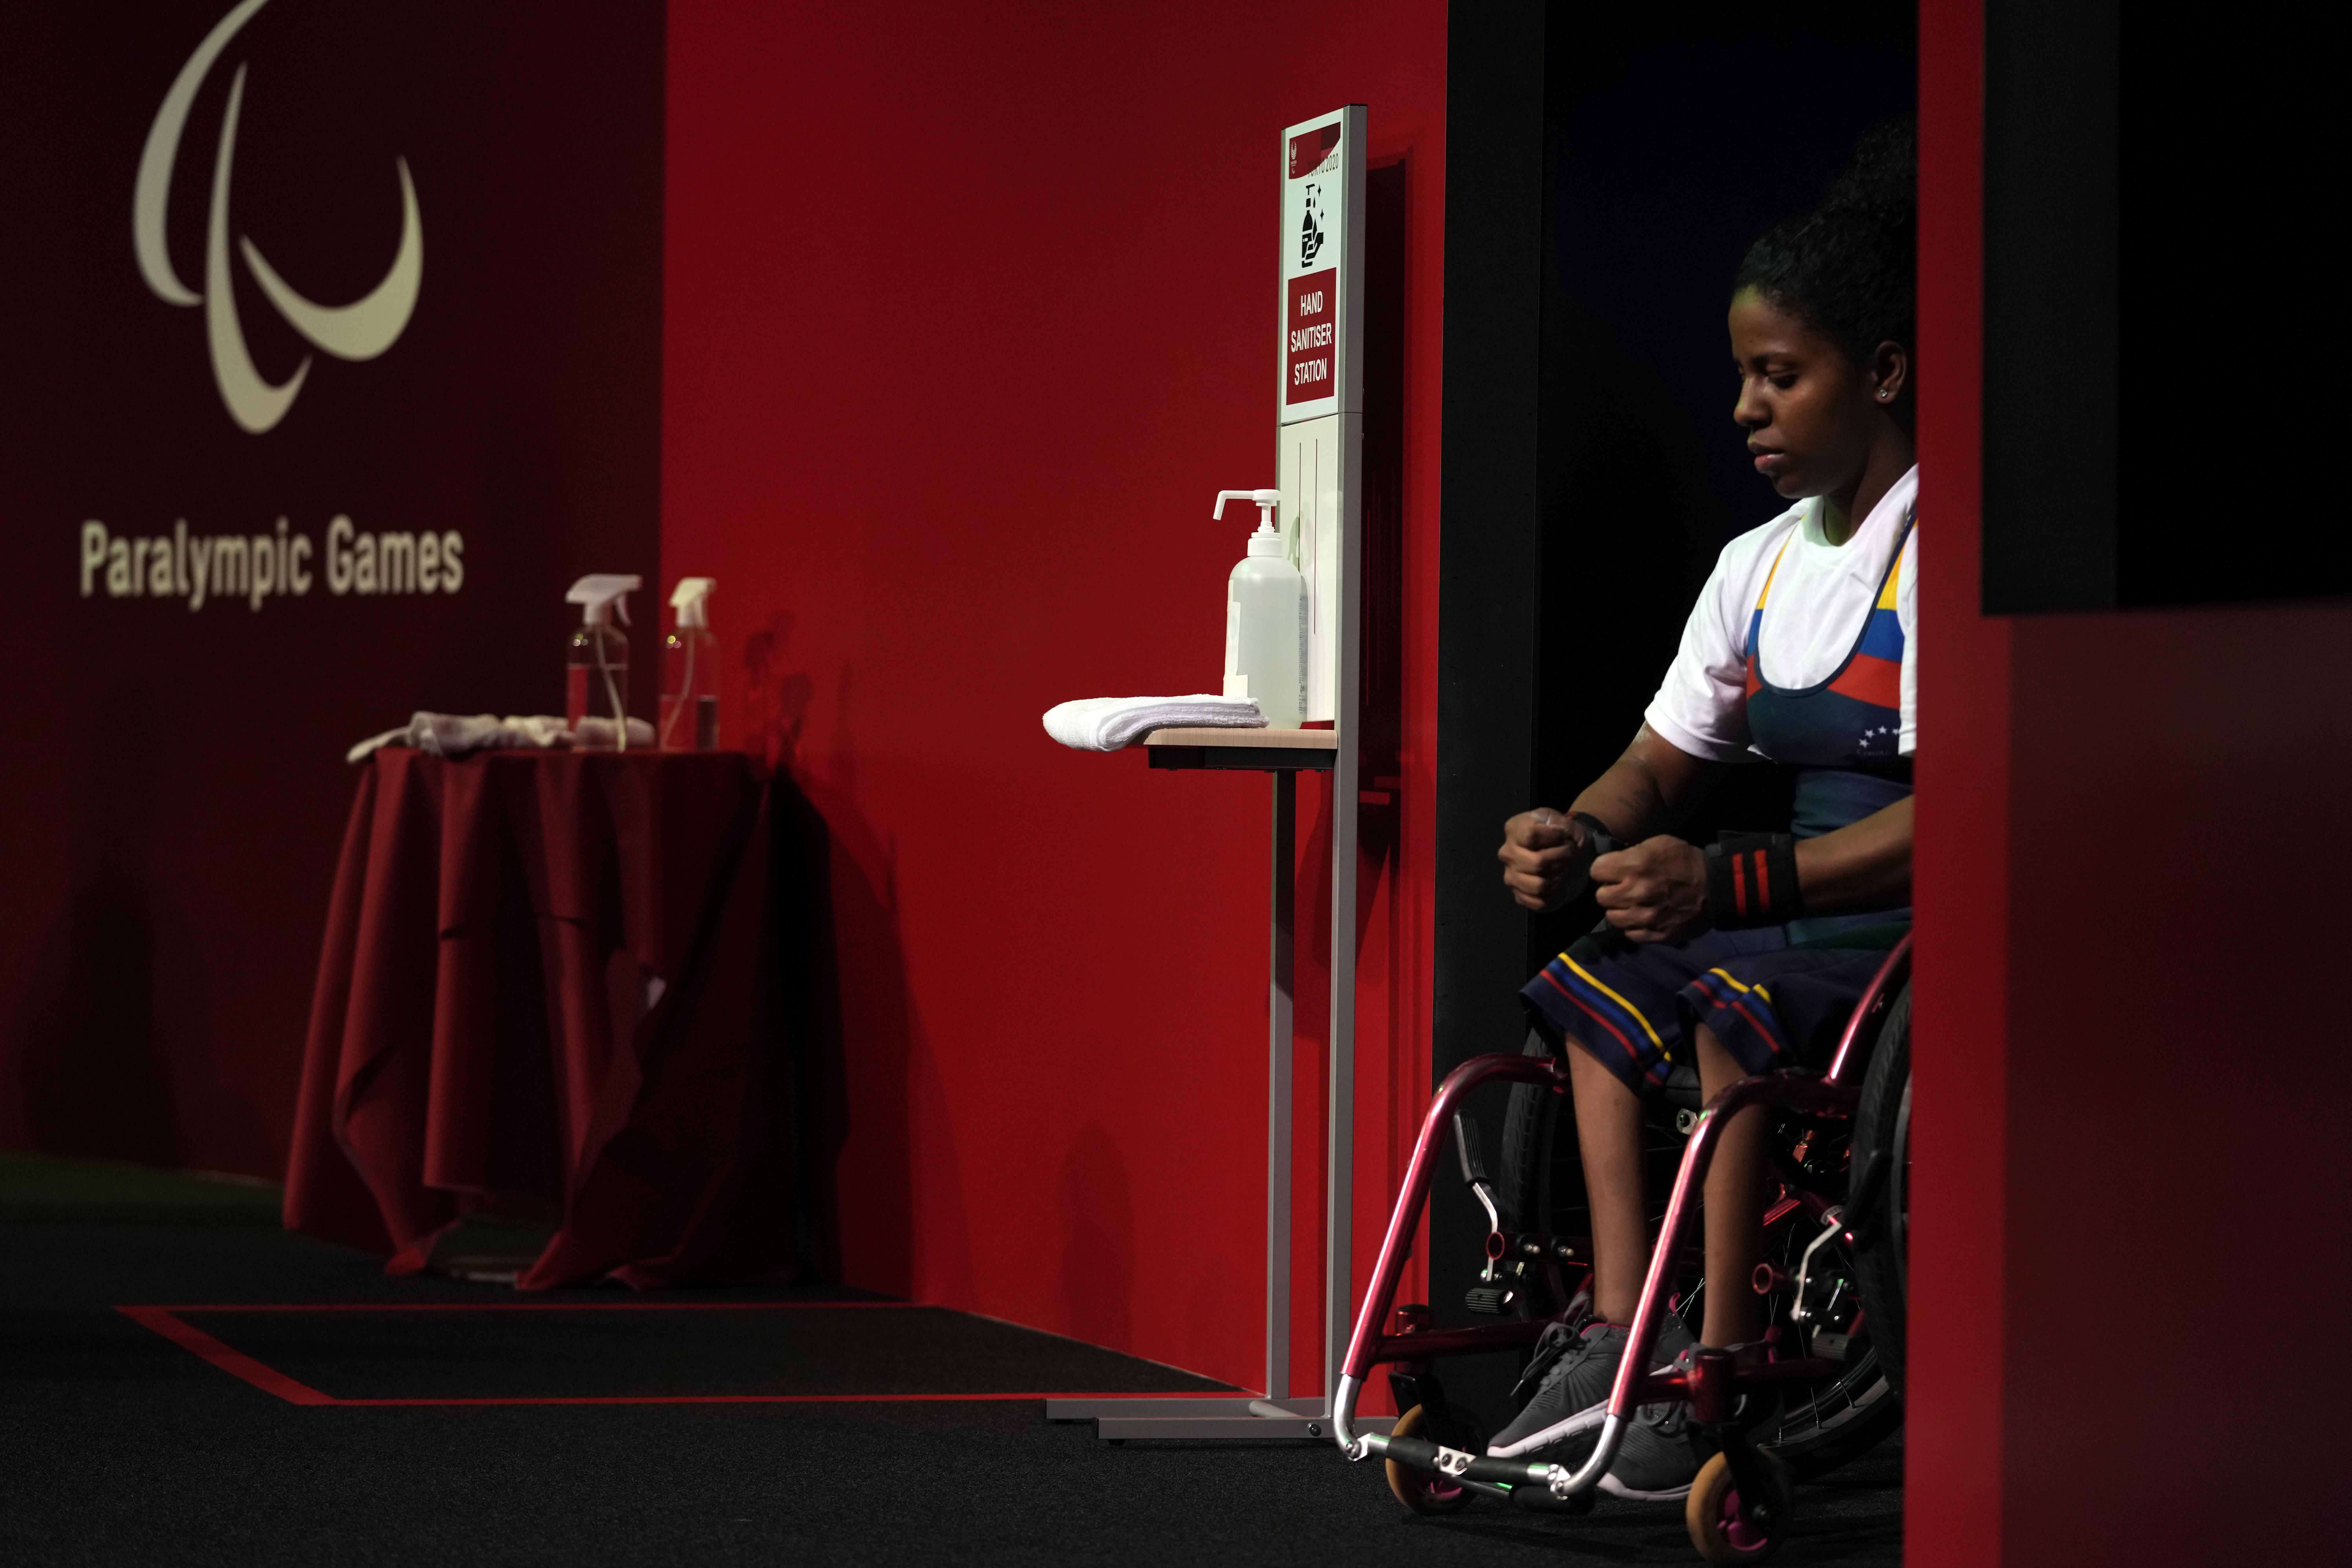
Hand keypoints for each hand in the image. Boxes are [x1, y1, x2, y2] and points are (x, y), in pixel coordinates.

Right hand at [1498, 808, 1593, 911]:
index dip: (1555, 836)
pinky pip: (1539, 902)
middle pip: (1537, 862)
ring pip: (1538, 885)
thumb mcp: (1564, 821)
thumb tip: (1557, 837)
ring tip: (1562, 869)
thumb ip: (1560, 825)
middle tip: (1568, 854)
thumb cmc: (1564, 836)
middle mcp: (1507, 853)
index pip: (1531, 835)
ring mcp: (1511, 876)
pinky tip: (1557, 884)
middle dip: (1561, 858)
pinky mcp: (1519, 896)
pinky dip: (1555, 895)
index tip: (1564, 835)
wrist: (1572, 855)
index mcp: (1514, 829)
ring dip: (1559, 877)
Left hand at [1591, 836, 1708, 942]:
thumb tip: (1611, 866)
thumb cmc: (1686, 861)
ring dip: (1621, 910)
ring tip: (1634, 904)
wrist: (1717, 887)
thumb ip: (1631, 854)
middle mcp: (1636, 893)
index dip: (1604, 870)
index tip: (1613, 871)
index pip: (1596, 871)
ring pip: (1613, 917)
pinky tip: (1644, 917)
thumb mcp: (1659, 844)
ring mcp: (1646, 917)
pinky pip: (1630, 934)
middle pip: (1601, 897)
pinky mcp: (1656, 935)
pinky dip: (1634, 926)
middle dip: (1611, 890)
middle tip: (1624, 888)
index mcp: (1635, 866)